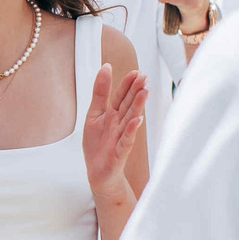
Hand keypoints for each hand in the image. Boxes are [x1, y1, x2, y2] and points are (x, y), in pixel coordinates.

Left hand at [81, 63, 147, 205]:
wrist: (98, 172)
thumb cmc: (97, 144)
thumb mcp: (93, 114)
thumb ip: (100, 93)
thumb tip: (105, 68)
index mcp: (112, 114)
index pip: (120, 96)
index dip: (127, 84)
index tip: (135, 71)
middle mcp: (119, 123)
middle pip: (128, 104)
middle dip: (135, 91)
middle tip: (143, 77)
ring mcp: (121, 136)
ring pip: (130, 118)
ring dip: (137, 105)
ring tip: (145, 92)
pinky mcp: (121, 151)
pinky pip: (127, 139)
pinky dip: (132, 130)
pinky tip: (137, 120)